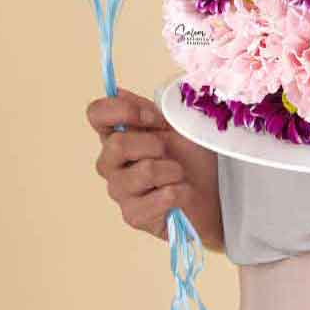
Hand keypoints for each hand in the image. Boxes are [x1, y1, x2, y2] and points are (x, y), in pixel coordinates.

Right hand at [85, 86, 222, 250]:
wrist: (213, 196)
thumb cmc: (192, 160)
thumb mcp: (174, 126)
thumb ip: (145, 110)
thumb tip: (118, 92)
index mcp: (116, 137)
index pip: (96, 114)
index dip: (122, 110)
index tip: (154, 117)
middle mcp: (111, 165)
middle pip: (117, 144)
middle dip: (155, 144)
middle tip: (170, 152)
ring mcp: (120, 192)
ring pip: (144, 171)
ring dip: (173, 170)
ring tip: (180, 175)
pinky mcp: (134, 216)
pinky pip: (162, 196)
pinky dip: (182, 191)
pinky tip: (183, 195)